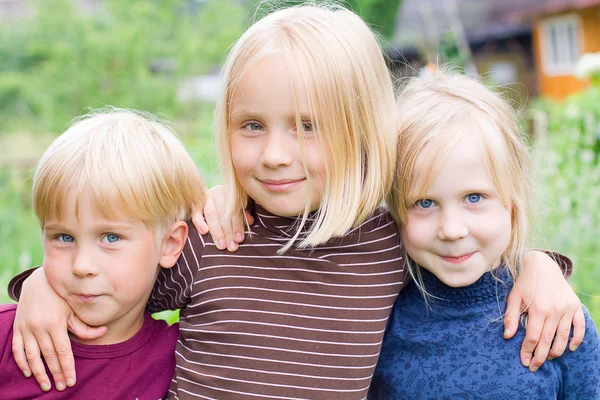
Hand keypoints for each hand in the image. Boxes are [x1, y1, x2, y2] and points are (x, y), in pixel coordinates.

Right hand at [12, 268, 106, 391]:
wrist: (38, 282)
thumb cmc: (60, 296)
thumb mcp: (74, 309)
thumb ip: (85, 325)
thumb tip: (104, 332)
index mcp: (55, 323)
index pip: (63, 351)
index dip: (67, 367)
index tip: (72, 381)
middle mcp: (39, 327)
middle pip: (48, 356)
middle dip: (56, 373)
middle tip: (61, 387)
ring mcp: (26, 328)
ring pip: (32, 356)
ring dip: (39, 373)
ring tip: (46, 385)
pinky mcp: (18, 327)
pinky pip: (17, 349)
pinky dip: (22, 362)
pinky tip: (29, 372)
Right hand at [191, 185, 251, 251]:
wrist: (219, 197)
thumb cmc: (233, 206)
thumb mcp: (241, 208)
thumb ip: (245, 214)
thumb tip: (250, 221)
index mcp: (232, 193)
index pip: (235, 210)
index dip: (238, 225)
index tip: (239, 239)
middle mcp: (218, 192)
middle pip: (223, 213)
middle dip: (227, 232)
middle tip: (231, 246)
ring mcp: (206, 197)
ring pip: (211, 214)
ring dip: (216, 231)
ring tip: (221, 245)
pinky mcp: (195, 204)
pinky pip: (195, 213)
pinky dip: (199, 222)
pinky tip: (204, 232)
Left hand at [503, 251, 584, 371]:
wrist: (543, 265)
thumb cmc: (525, 283)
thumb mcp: (514, 297)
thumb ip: (510, 317)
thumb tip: (507, 336)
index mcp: (537, 308)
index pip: (533, 336)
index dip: (528, 350)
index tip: (524, 361)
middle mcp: (554, 310)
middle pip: (548, 340)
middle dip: (540, 356)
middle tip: (534, 367)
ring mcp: (567, 309)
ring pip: (563, 337)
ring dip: (556, 351)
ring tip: (548, 358)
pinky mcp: (575, 307)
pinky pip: (579, 327)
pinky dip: (576, 339)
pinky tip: (570, 348)